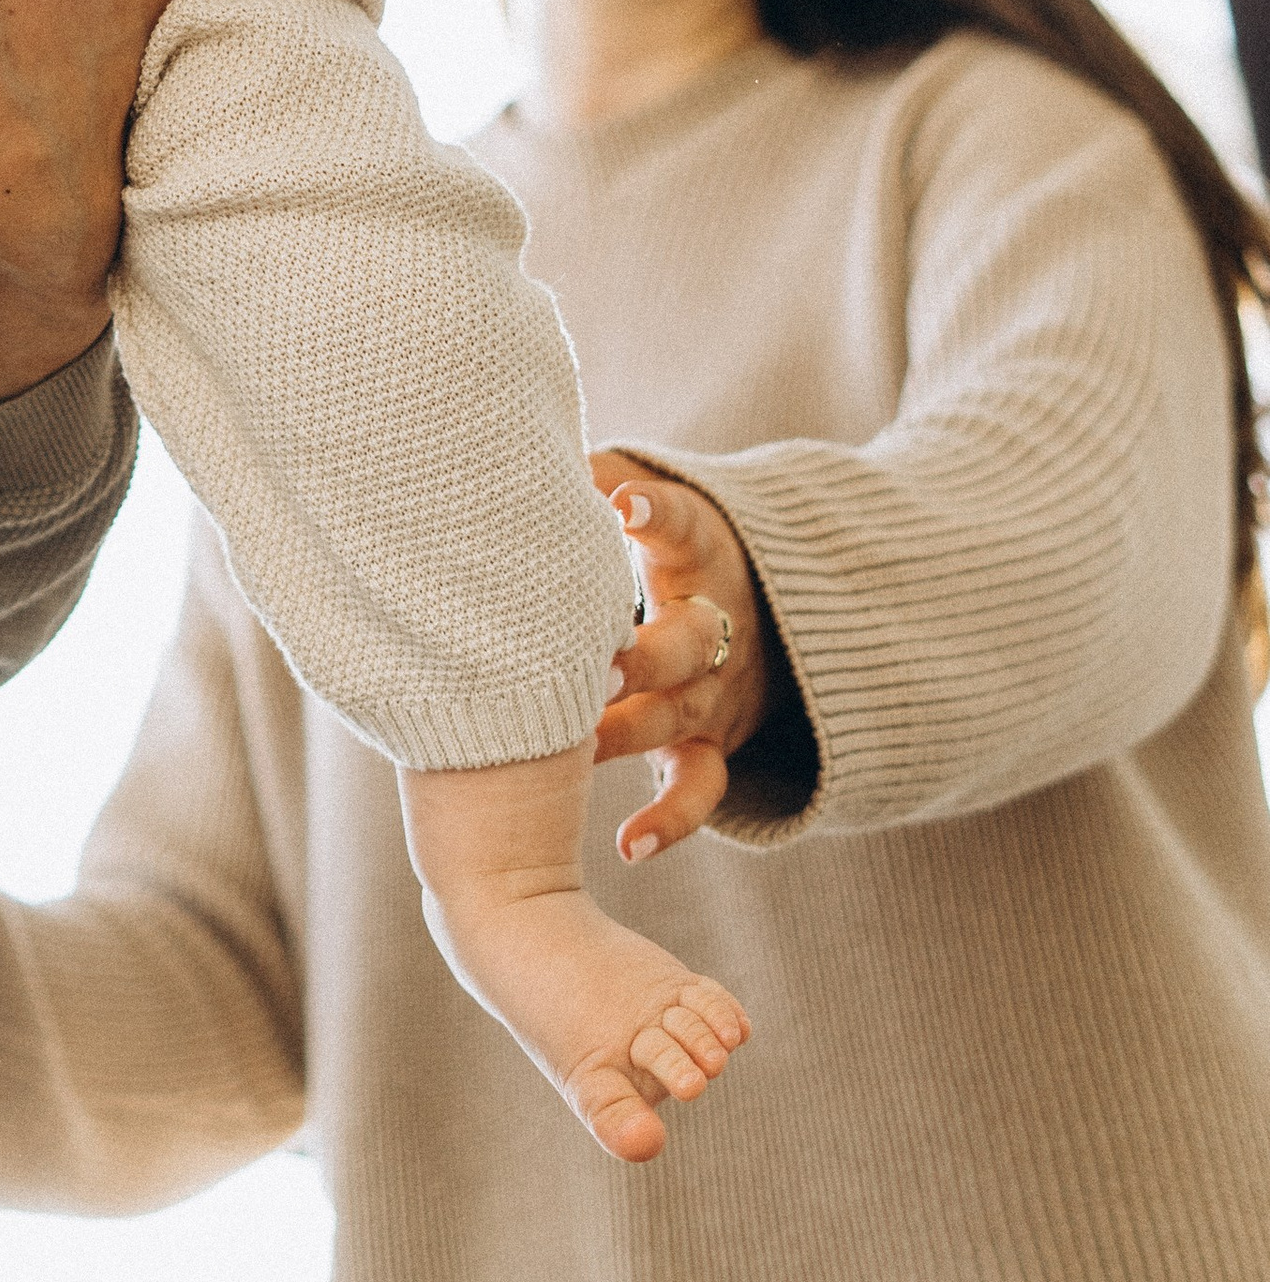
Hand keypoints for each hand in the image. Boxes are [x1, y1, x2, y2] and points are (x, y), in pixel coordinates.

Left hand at [590, 455, 771, 860]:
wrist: (769, 606)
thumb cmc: (667, 537)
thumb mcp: (648, 493)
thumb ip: (599, 473)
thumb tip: (512, 436)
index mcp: (698, 548)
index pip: (682, 524)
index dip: (653, 513)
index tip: (620, 505)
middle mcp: (713, 625)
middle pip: (686, 642)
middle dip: (642, 653)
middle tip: (593, 658)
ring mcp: (714, 692)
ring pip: (678, 719)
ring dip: (625, 735)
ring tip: (574, 747)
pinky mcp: (712, 743)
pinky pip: (701, 790)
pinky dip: (670, 821)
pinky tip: (625, 845)